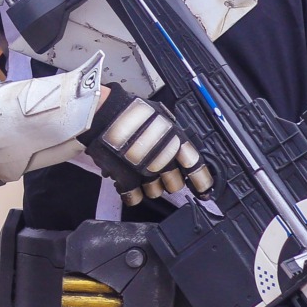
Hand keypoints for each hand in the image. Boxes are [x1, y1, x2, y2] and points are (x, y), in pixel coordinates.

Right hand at [81, 88, 212, 205]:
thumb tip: (175, 144)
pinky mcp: (126, 179)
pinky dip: (132, 194)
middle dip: (170, 181)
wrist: (102, 113)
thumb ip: (170, 133)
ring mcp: (144, 171)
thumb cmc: (129, 110)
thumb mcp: (159, 115)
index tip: (204, 191)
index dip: (201, 181)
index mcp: (176, 141)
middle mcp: (163, 159)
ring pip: (156, 192)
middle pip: (175, 184)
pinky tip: (129, 187)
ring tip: (142, 175)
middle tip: (161, 174)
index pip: (195, 167)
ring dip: (151, 187)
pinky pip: (134, 197)